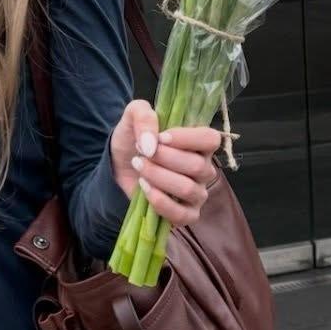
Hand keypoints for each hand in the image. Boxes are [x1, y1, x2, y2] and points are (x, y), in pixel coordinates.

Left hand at [110, 99, 222, 227]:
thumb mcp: (134, 115)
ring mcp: (197, 193)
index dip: (187, 139)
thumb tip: (152, 143)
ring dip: (158, 177)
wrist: (120, 163)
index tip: (160, 138)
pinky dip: (161, 202)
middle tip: (141, 152)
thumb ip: (144, 116)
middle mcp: (204, 168)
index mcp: (199, 142)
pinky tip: (144, 188)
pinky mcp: (186, 214)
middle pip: (196, 166)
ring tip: (139, 166)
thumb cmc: (136, 137)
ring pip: (188, 189)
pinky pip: (182, 215)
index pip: (210, 139)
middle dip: (163, 158)